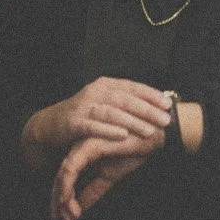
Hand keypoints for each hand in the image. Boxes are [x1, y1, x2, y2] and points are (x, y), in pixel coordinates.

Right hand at [21, 77, 171, 172]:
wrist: (51, 125)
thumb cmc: (85, 115)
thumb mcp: (105, 104)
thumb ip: (126, 103)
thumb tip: (156, 106)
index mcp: (106, 84)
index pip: (132, 87)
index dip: (151, 95)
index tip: (168, 104)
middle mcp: (95, 92)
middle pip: (125, 99)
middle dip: (147, 110)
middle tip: (164, 119)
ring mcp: (83, 106)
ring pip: (111, 112)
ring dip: (132, 121)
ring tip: (148, 130)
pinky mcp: (73, 122)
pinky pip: (93, 126)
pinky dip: (108, 130)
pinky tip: (122, 135)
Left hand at [50, 139, 148, 219]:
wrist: (152, 134)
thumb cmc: (133, 149)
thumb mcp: (110, 175)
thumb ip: (94, 190)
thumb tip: (80, 209)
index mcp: (82, 155)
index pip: (65, 180)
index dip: (61, 201)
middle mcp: (78, 150)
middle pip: (60, 178)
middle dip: (58, 202)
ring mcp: (81, 146)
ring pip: (63, 175)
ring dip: (62, 198)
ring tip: (68, 216)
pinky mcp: (88, 145)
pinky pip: (72, 167)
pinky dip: (67, 185)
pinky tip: (67, 200)